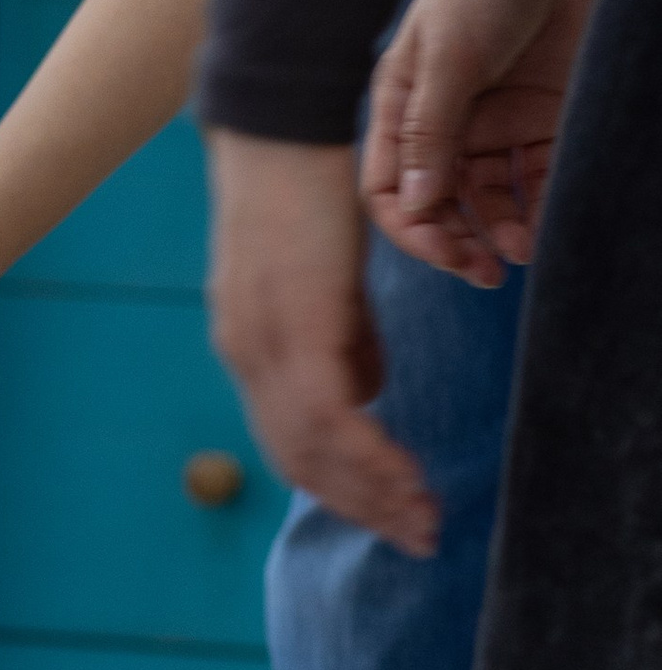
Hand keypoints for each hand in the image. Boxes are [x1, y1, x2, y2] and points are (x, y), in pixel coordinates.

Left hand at [207, 130, 436, 554]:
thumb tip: (366, 390)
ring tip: (424, 521)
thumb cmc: (306, 192)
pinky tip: (408, 479)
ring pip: (317, 450)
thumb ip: (342, 336)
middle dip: (362, 506)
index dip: (341, 483)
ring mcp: (265, 346)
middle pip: (300, 460)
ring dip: (375, 493)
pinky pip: (332, 418)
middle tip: (417, 539)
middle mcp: (246, 356)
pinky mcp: (294, 329)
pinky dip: (371, 457)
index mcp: (249, 347)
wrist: (276, 131)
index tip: (389, 512)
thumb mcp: (324, 278)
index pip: (290, 440)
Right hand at [363, 0, 605, 284]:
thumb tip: (415, 208)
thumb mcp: (447, 54)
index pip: (391, 190)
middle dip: (458, 243)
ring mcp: (495, 123)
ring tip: (521, 252)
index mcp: (401, 107)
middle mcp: (444, 124)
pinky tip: (547, 225)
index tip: (447, 253)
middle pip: (440, 205)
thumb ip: (430, 130)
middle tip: (484, 272)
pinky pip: (537, 177)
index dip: (413, 230)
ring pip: (489, 200)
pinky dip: (540, 206)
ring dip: (501, 231)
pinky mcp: (543, 118)